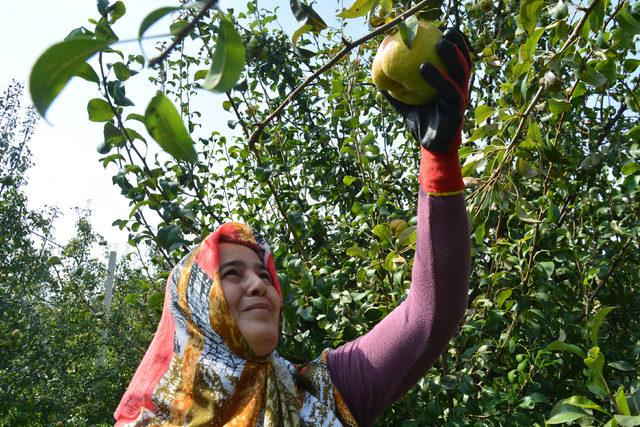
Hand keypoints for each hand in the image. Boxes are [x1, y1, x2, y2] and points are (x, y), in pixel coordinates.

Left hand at [382, 28, 472, 152]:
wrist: (429, 146)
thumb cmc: (420, 122)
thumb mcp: (406, 104)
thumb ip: (396, 91)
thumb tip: (379, 79)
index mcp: (452, 84)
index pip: (457, 60)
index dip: (456, 45)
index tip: (444, 30)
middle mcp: (459, 89)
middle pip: (464, 62)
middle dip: (458, 45)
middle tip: (446, 32)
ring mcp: (460, 99)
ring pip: (461, 73)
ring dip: (451, 56)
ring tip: (439, 43)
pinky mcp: (456, 110)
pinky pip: (449, 90)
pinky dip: (437, 77)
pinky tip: (422, 67)